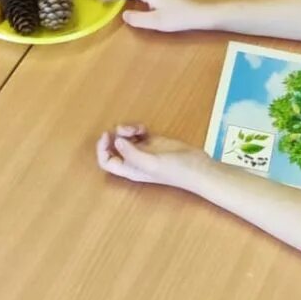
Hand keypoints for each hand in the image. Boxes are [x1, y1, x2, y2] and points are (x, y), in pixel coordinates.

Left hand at [95, 125, 210, 189]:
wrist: (198, 168)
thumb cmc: (176, 170)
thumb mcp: (152, 163)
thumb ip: (132, 153)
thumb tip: (116, 141)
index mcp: (130, 169)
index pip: (107, 162)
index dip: (102, 149)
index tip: (108, 135)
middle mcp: (134, 160)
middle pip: (114, 148)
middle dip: (115, 136)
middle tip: (126, 130)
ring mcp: (144, 151)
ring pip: (125, 138)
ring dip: (127, 129)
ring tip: (138, 128)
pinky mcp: (154, 142)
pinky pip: (138, 133)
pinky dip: (137, 128)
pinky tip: (144, 128)